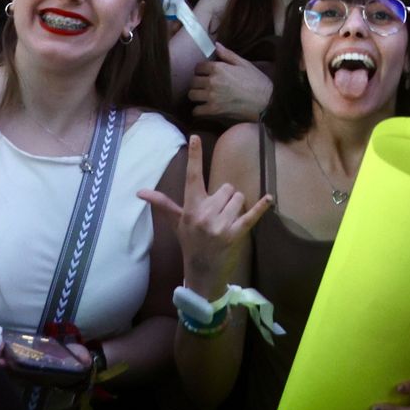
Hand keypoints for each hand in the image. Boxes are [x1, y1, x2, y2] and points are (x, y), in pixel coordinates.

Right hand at [138, 134, 273, 296]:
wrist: (201, 271)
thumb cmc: (189, 242)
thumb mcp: (176, 222)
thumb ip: (162, 204)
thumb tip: (140, 192)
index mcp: (190, 208)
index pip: (191, 177)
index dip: (194, 156)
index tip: (195, 137)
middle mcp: (204, 214)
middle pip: (226, 188)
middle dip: (225, 197)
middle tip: (217, 213)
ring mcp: (220, 224)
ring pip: (238, 198)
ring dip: (236, 206)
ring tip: (226, 220)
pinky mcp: (235, 234)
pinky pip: (251, 215)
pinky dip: (261, 207)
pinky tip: (269, 199)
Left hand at [188, 45, 273, 122]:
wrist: (266, 101)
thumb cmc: (257, 81)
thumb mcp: (244, 64)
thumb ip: (227, 54)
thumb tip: (216, 45)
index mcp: (218, 68)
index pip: (198, 67)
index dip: (201, 71)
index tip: (205, 74)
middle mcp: (212, 81)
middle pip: (193, 81)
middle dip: (198, 83)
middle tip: (204, 86)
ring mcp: (212, 96)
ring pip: (192, 95)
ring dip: (196, 96)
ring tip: (203, 97)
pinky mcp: (214, 110)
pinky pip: (196, 111)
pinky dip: (199, 110)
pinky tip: (205, 108)